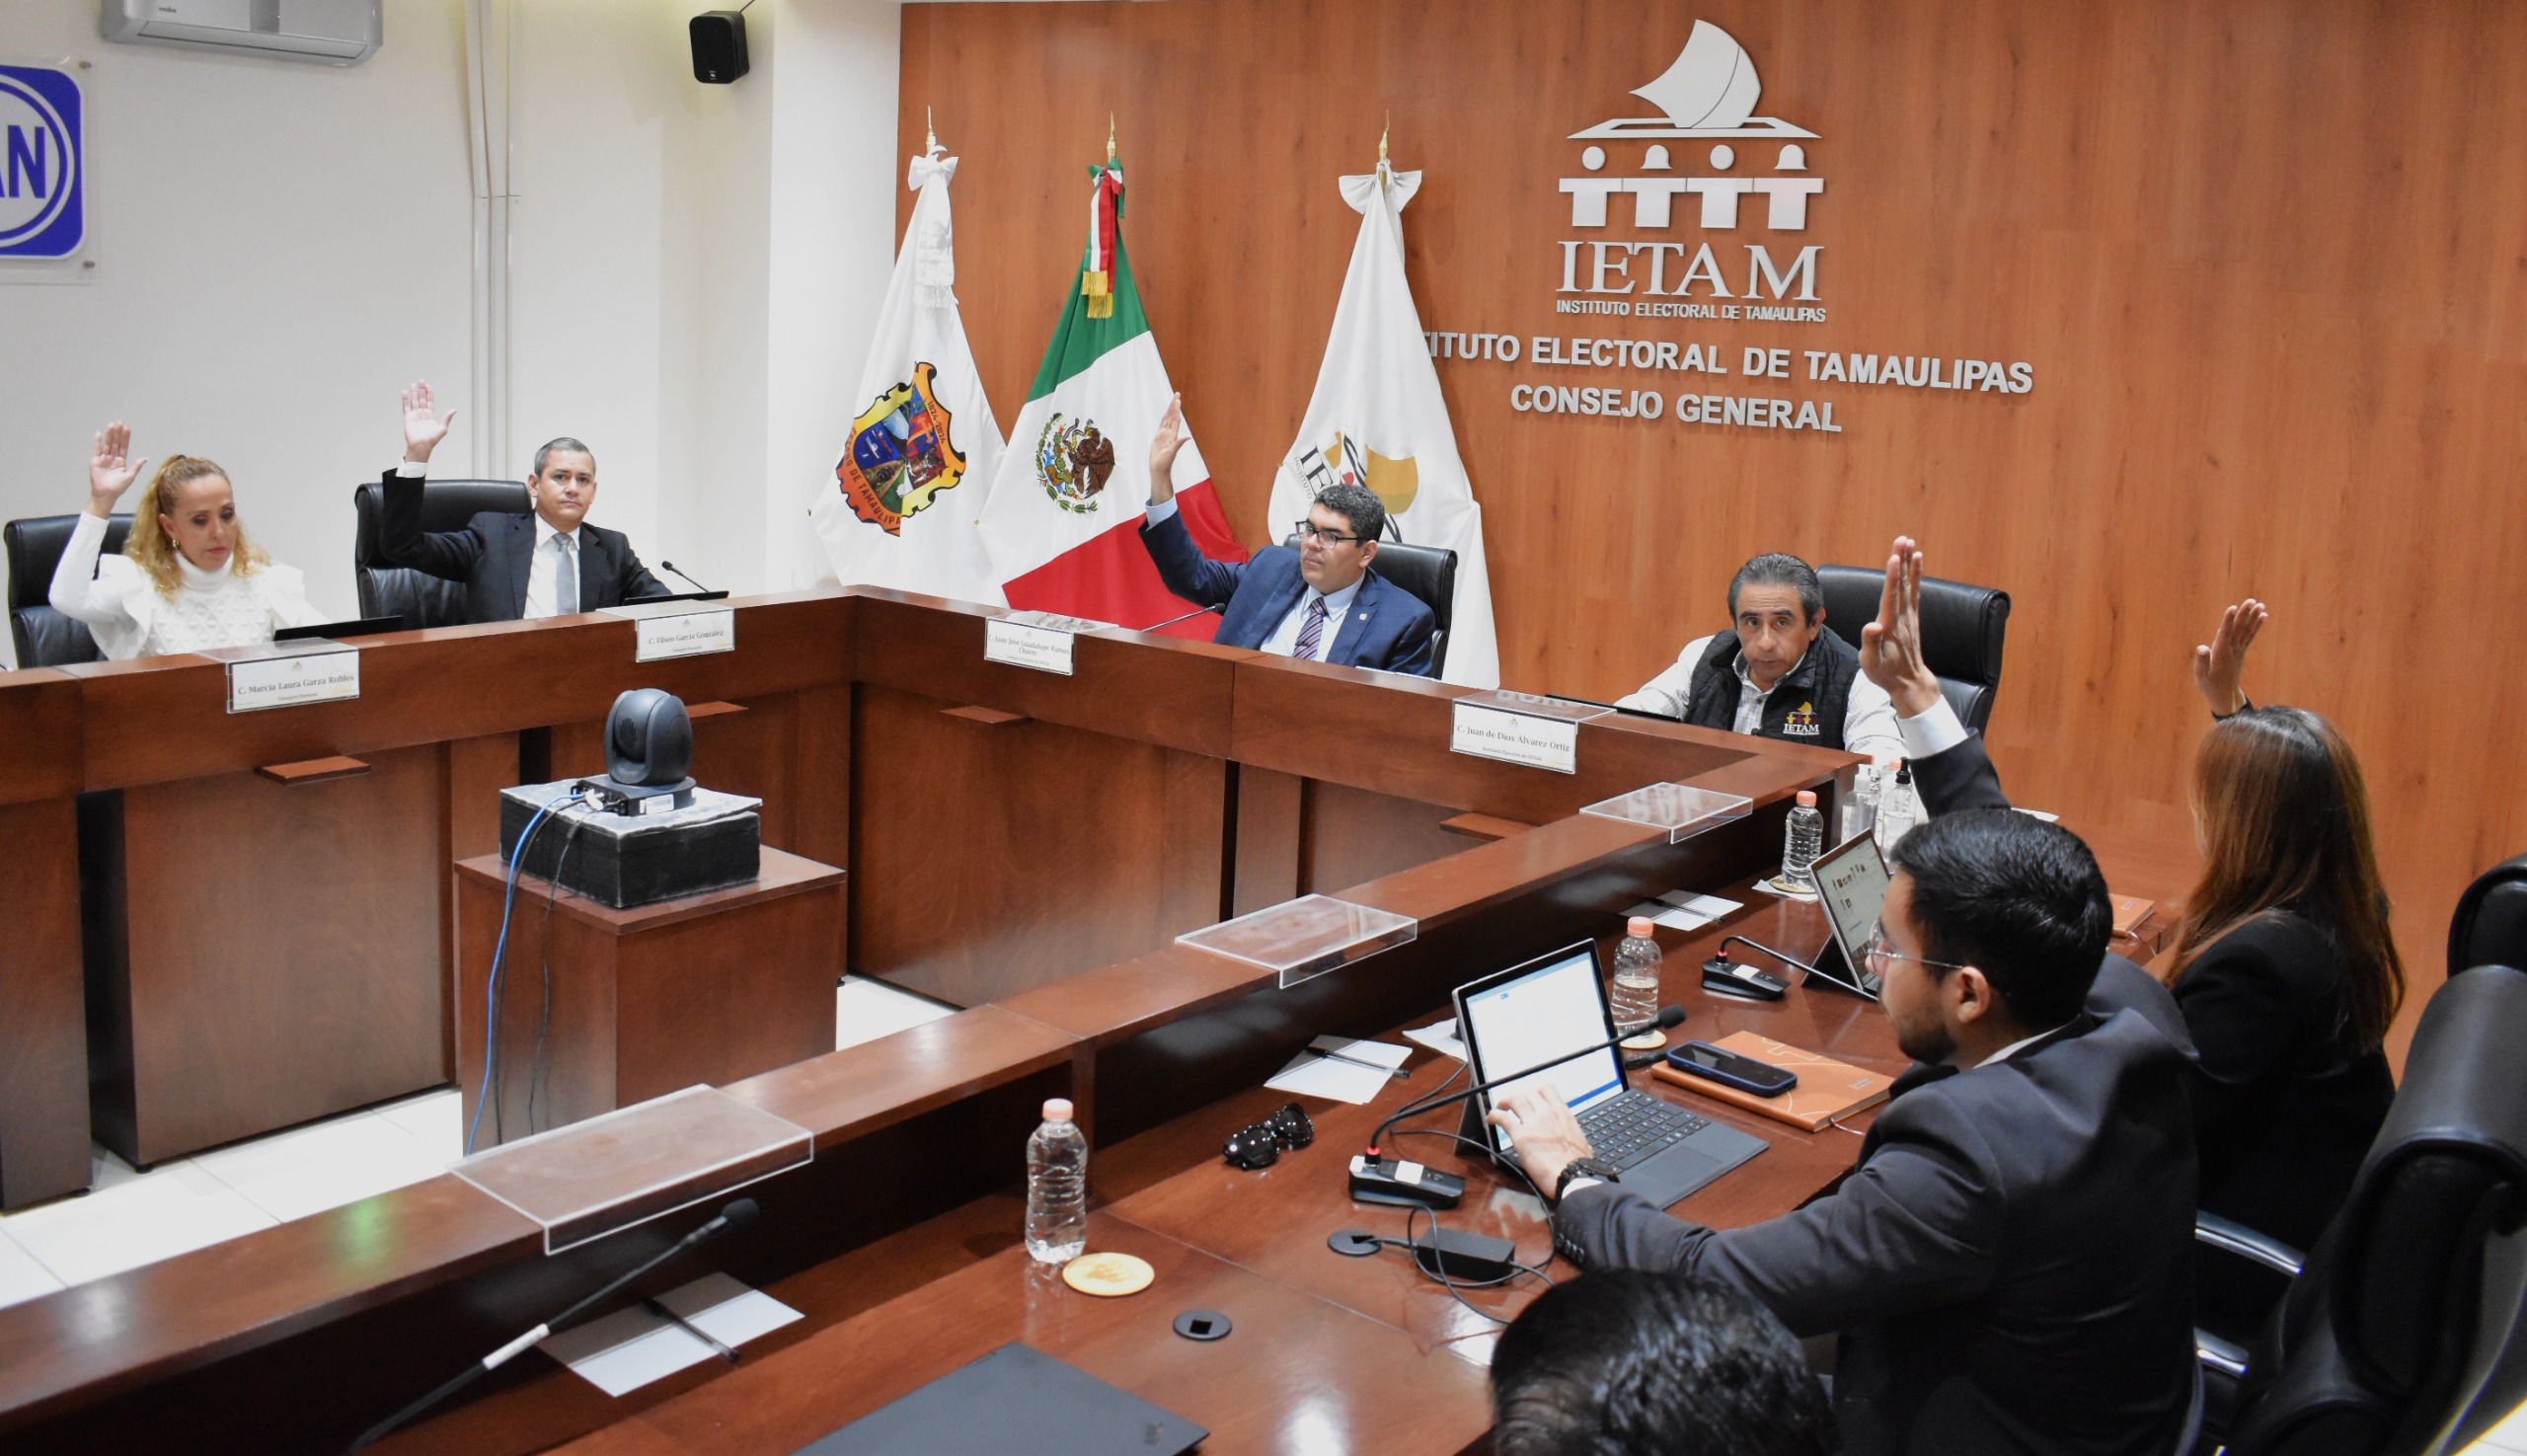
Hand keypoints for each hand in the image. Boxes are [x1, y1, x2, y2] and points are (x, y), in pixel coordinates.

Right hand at [87, 423, 147, 517]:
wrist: (106, 494)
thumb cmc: (118, 488)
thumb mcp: (130, 476)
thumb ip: (136, 466)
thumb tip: (145, 458)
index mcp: (121, 461)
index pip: (124, 446)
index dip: (125, 437)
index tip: (127, 427)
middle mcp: (112, 458)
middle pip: (116, 443)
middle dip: (118, 433)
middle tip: (120, 422)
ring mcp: (104, 459)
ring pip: (107, 444)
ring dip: (109, 435)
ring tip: (111, 425)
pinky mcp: (95, 461)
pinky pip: (96, 450)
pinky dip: (97, 442)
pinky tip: (99, 434)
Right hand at [400, 380, 456, 463]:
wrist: (421, 446)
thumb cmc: (432, 439)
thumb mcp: (443, 428)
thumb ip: (447, 418)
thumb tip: (454, 409)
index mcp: (430, 416)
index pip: (429, 402)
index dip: (429, 393)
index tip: (428, 385)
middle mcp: (422, 415)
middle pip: (421, 399)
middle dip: (421, 390)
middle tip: (421, 381)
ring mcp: (414, 416)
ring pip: (414, 401)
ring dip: (413, 393)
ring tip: (413, 384)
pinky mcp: (407, 418)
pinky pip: (405, 407)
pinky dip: (405, 400)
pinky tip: (405, 392)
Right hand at [1147, 392, 1184, 503]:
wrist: (1159, 469)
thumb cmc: (1164, 463)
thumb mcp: (1172, 453)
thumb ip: (1179, 444)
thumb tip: (1187, 437)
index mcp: (1172, 436)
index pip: (1175, 419)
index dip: (1176, 409)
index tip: (1178, 399)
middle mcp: (1169, 434)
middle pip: (1172, 416)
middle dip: (1174, 405)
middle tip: (1177, 394)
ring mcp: (1164, 435)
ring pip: (1167, 419)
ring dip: (1170, 410)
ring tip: (1173, 400)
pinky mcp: (1158, 438)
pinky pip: (1161, 425)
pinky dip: (1164, 418)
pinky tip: (1165, 414)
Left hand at [1485, 1085, 1594, 1195]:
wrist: (1573, 1176)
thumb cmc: (1579, 1165)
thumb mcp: (1582, 1142)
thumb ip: (1572, 1136)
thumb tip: (1575, 1141)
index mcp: (1563, 1114)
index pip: (1547, 1090)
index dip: (1535, 1093)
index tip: (1530, 1099)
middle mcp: (1548, 1113)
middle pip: (1527, 1093)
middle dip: (1519, 1098)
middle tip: (1513, 1106)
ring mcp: (1533, 1122)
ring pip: (1514, 1100)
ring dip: (1505, 1103)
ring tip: (1501, 1109)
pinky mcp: (1520, 1135)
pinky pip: (1502, 1117)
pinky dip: (1494, 1115)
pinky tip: (1491, 1119)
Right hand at [1858, 535, 1943, 718]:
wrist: (1909, 681)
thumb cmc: (1885, 673)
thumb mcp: (1871, 662)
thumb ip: (1871, 643)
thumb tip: (1872, 626)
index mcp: (1889, 625)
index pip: (1891, 596)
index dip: (1892, 576)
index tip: (1894, 557)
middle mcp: (1902, 617)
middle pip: (1901, 584)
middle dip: (1901, 561)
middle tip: (1902, 539)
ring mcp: (1909, 616)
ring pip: (1909, 583)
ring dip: (1909, 562)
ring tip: (1909, 543)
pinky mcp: (1911, 616)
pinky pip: (1914, 590)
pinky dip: (1915, 574)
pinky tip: (1916, 561)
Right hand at [2193, 599, 2265, 716]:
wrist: (2225, 696)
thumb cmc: (2210, 685)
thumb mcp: (2200, 676)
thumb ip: (2201, 662)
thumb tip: (2201, 647)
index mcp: (2220, 654)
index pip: (2225, 634)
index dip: (2229, 620)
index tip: (2233, 608)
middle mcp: (2232, 650)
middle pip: (2239, 629)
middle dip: (2244, 614)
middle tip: (2251, 601)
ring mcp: (2238, 651)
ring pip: (2247, 631)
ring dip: (2253, 617)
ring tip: (2259, 604)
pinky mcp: (2241, 652)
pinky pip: (2250, 636)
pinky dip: (2256, 626)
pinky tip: (2262, 616)